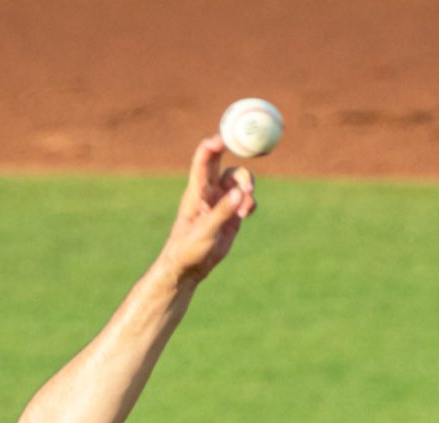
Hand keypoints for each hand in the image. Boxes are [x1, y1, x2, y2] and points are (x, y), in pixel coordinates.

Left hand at [158, 136, 255, 285]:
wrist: (189, 268)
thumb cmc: (187, 248)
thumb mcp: (204, 231)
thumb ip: (222, 212)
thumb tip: (240, 192)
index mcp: (197, 191)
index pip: (203, 161)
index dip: (213, 146)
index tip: (224, 139)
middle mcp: (210, 191)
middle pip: (224, 163)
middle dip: (236, 159)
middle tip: (247, 156)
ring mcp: (222, 201)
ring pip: (239, 181)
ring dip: (247, 188)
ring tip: (246, 208)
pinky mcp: (232, 214)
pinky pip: (246, 199)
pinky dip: (250, 201)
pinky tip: (247, 212)